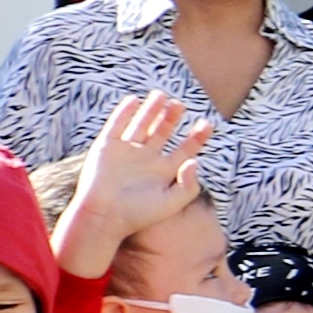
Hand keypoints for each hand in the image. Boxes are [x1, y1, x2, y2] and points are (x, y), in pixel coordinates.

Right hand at [52, 95, 210, 276]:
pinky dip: (124, 113)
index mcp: (163, 172)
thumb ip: (188, 185)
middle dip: (172, 118)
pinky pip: (117, 125)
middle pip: (162, 132)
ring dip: (151, 110)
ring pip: (141, 124)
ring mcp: (126, 152)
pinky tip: (134, 100)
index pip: (184, 150)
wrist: (104, 217)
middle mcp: (146, 159)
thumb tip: (195, 161)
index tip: (208, 124)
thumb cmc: (137, 215)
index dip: (196, 137)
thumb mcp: (171, 204)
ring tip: (162, 95)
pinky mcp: (107, 148)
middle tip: (180, 104)